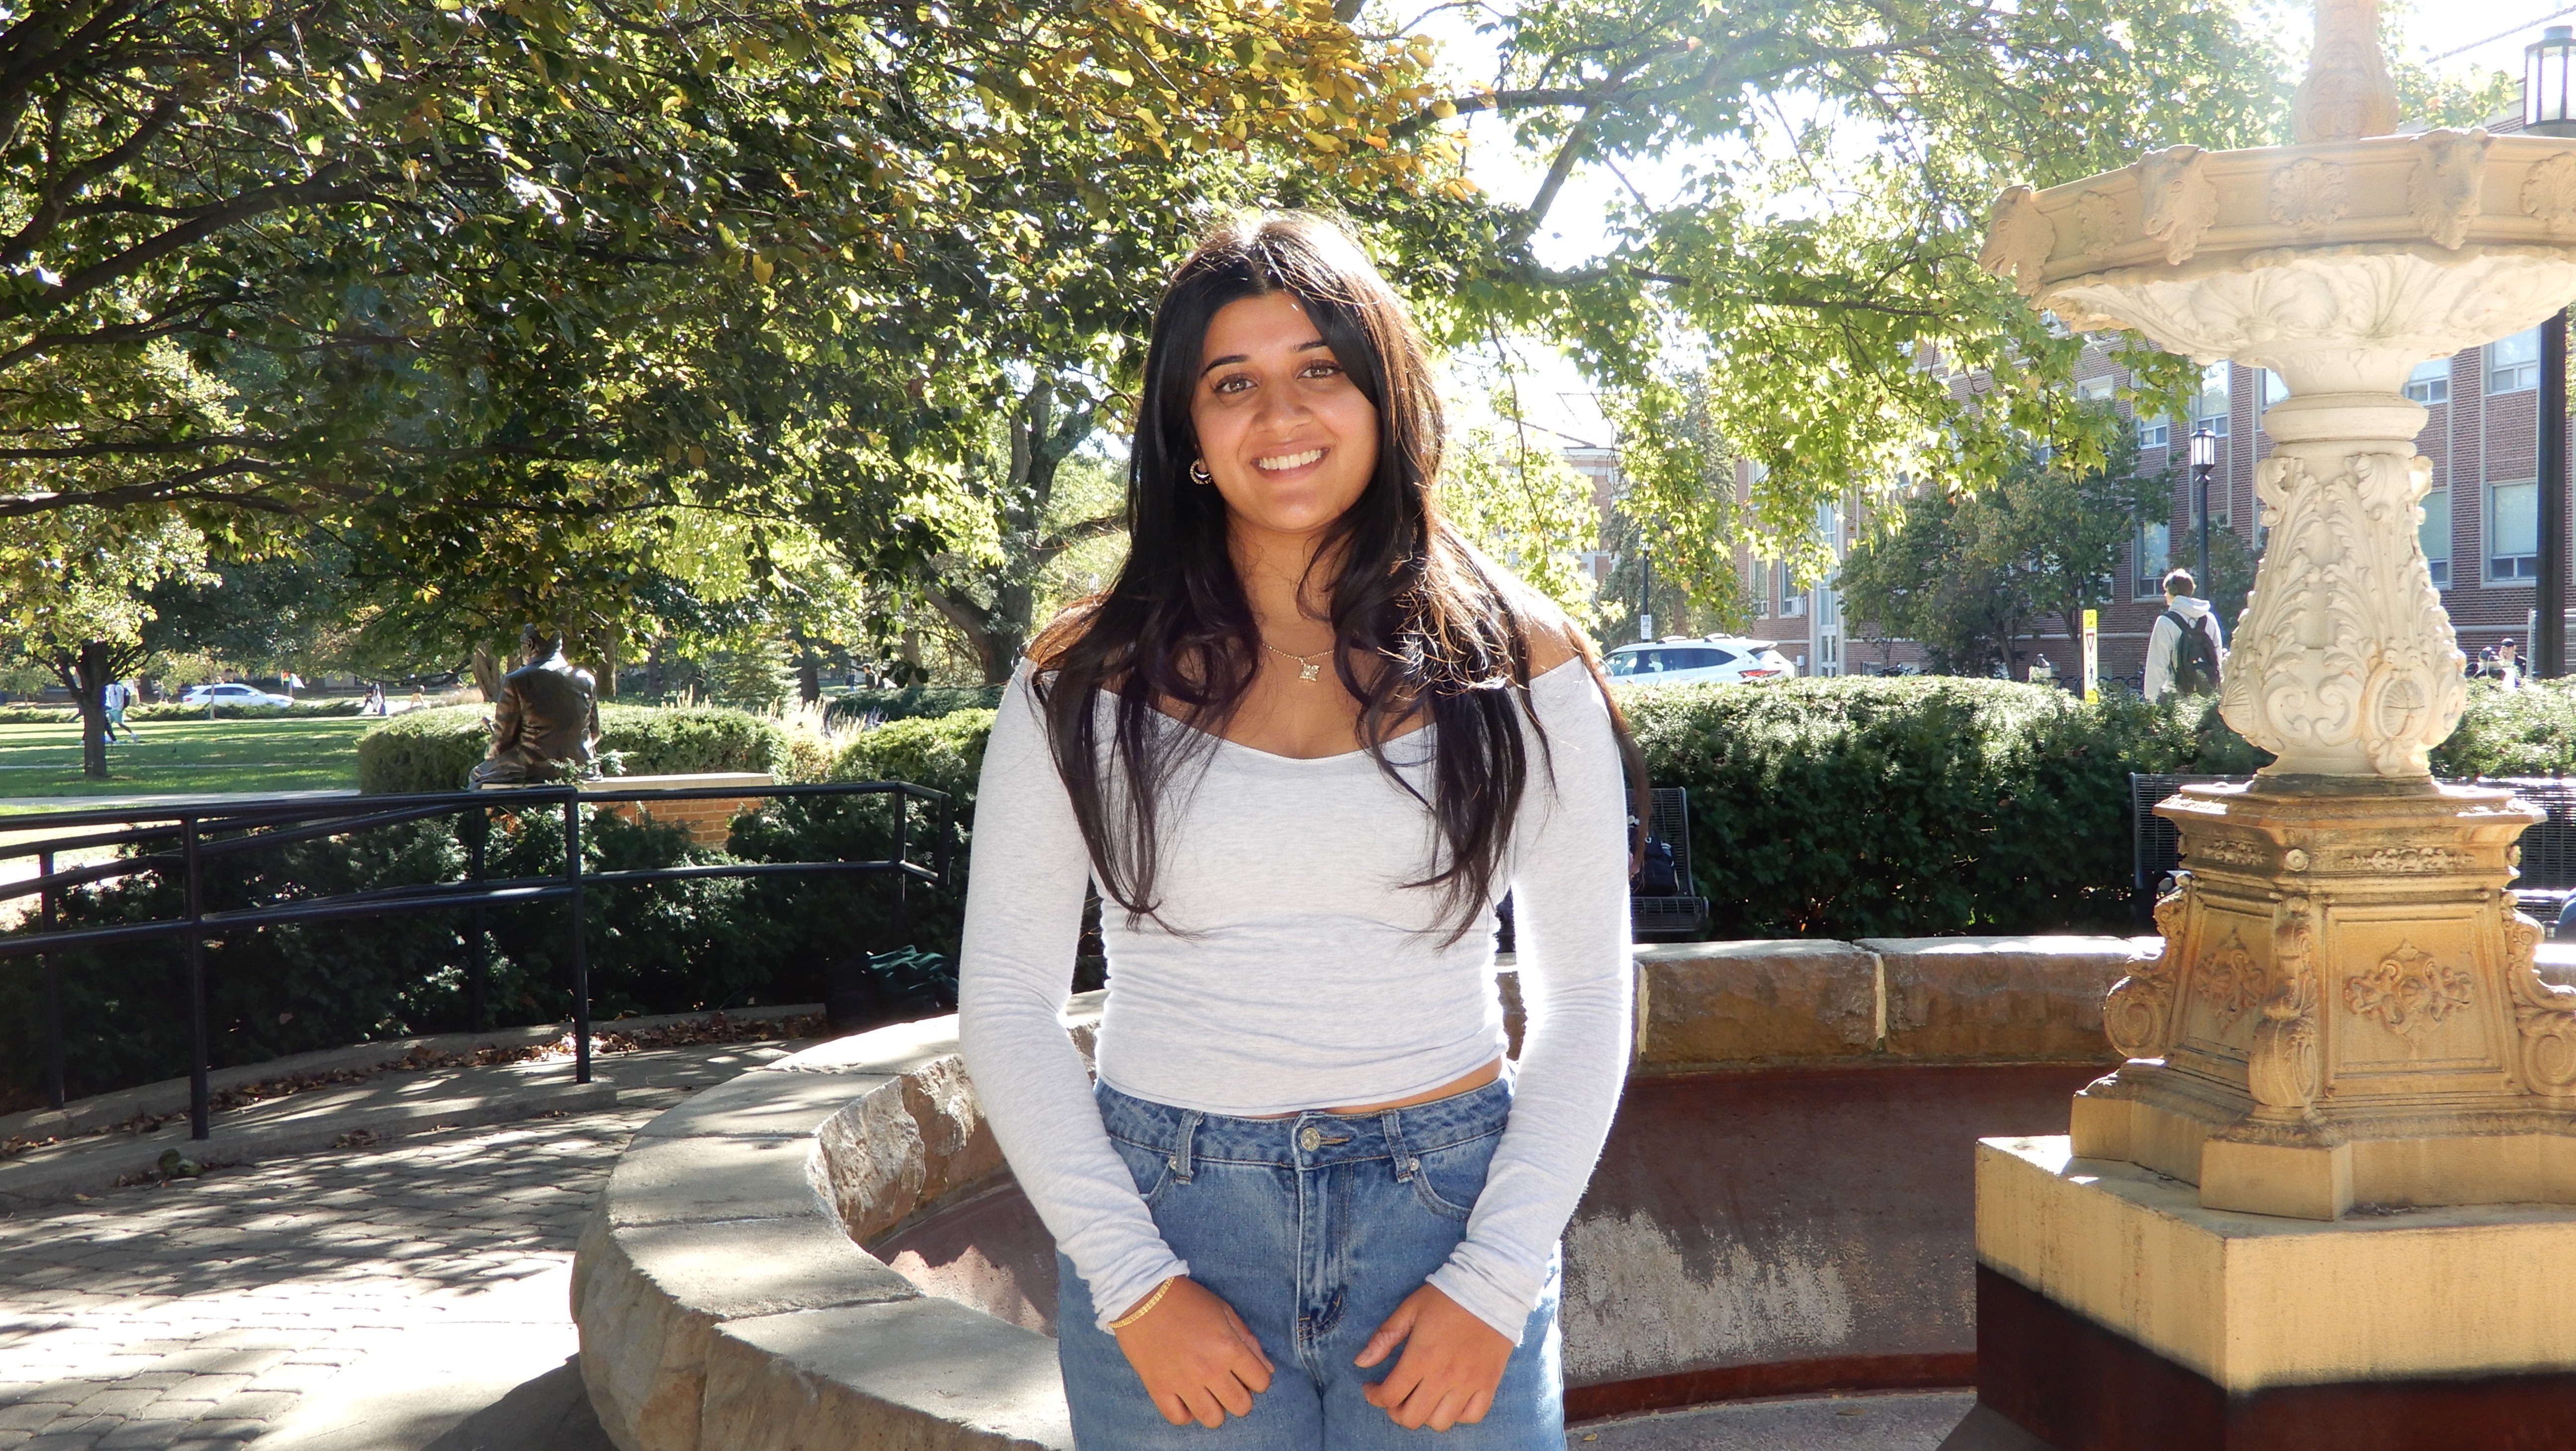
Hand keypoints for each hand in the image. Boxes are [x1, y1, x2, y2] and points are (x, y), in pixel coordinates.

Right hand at [1113, 1278, 1275, 1427]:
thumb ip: (1248, 1341)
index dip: (1257, 1379)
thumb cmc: (1187, 1299)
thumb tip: (1267, 1370)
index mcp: (1229, 1347)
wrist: (1141, 1294)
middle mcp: (1209, 1369)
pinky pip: (1179, 1418)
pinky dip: (1185, 1412)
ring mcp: (1183, 1382)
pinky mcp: (1159, 1389)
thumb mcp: (1225, 1311)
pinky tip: (1185, 1396)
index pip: (1261, 1382)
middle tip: (1228, 1384)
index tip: (1245, 1372)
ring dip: (1215, 1409)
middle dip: (1240, 1398)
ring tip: (1207, 1393)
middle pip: (1241, 1406)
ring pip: (1213, 1419)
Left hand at [1355, 1284, 1511, 1430]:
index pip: (1390, 1395)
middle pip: (1412, 1417)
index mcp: (1420, 1357)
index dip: (1374, 1396)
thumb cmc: (1447, 1297)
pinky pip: (1472, 1416)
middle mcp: (1444, 1376)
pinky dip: (1457, 1415)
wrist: (1491, 1287)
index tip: (1371, 1387)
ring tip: (1421, 1398)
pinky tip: (1449, 1400)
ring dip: (1425, 1415)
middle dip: (1395, 1411)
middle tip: (1394, 1396)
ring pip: (1440, 1423)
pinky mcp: (1489, 1384)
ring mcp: (1469, 1383)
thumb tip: (1360, 1362)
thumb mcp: (1410, 1309)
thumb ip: (1384, 1337)